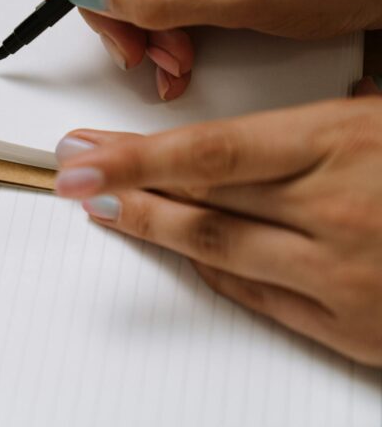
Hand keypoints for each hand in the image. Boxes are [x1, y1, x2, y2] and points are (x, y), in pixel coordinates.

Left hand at [52, 79, 381, 365]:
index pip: (207, 151)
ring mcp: (340, 276)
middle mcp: (332, 212)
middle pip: (198, 197)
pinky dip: (210, 269)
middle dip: (124, 182)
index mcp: (339, 146)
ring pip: (216, 248)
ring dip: (150, 227)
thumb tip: (333, 98)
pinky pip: (258, 297)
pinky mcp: (353, 328)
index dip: (133, 157)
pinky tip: (177, 250)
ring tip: (103, 209)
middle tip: (74, 170)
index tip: (80, 154)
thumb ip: (347, 118)